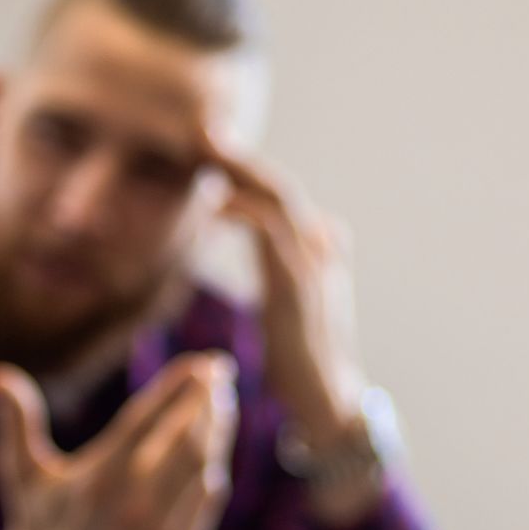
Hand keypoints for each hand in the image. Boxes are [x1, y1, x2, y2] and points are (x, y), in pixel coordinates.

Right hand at [0, 353, 237, 529]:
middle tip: (219, 369)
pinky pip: (207, 500)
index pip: (145, 420)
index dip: (175, 387)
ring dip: (218, 428)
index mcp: (95, 482)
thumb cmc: (39, 518)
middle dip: (206, 400)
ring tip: (222, 399)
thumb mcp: (20, 471)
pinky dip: (213, 467)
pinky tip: (215, 444)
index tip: (199, 362)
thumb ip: (14, 422)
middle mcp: (130, 509)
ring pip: (202, 467)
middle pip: (184, 440)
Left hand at [202, 127, 364, 450]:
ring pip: (279, 200)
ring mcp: (313, 266)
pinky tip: (215, 206)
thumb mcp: (298, 300)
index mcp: (317, 248)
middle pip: (280, 186)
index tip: (212, 147)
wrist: (325, 398)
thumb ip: (298, 263)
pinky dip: (243, 212)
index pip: (281, 195)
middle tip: (203, 131)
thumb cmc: (305, 354)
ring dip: (241, 173)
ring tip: (206, 152)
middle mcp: (320, 248)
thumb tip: (320, 230)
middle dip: (242, 157)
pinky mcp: (298, 288)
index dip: (249, 168)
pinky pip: (272, 234)